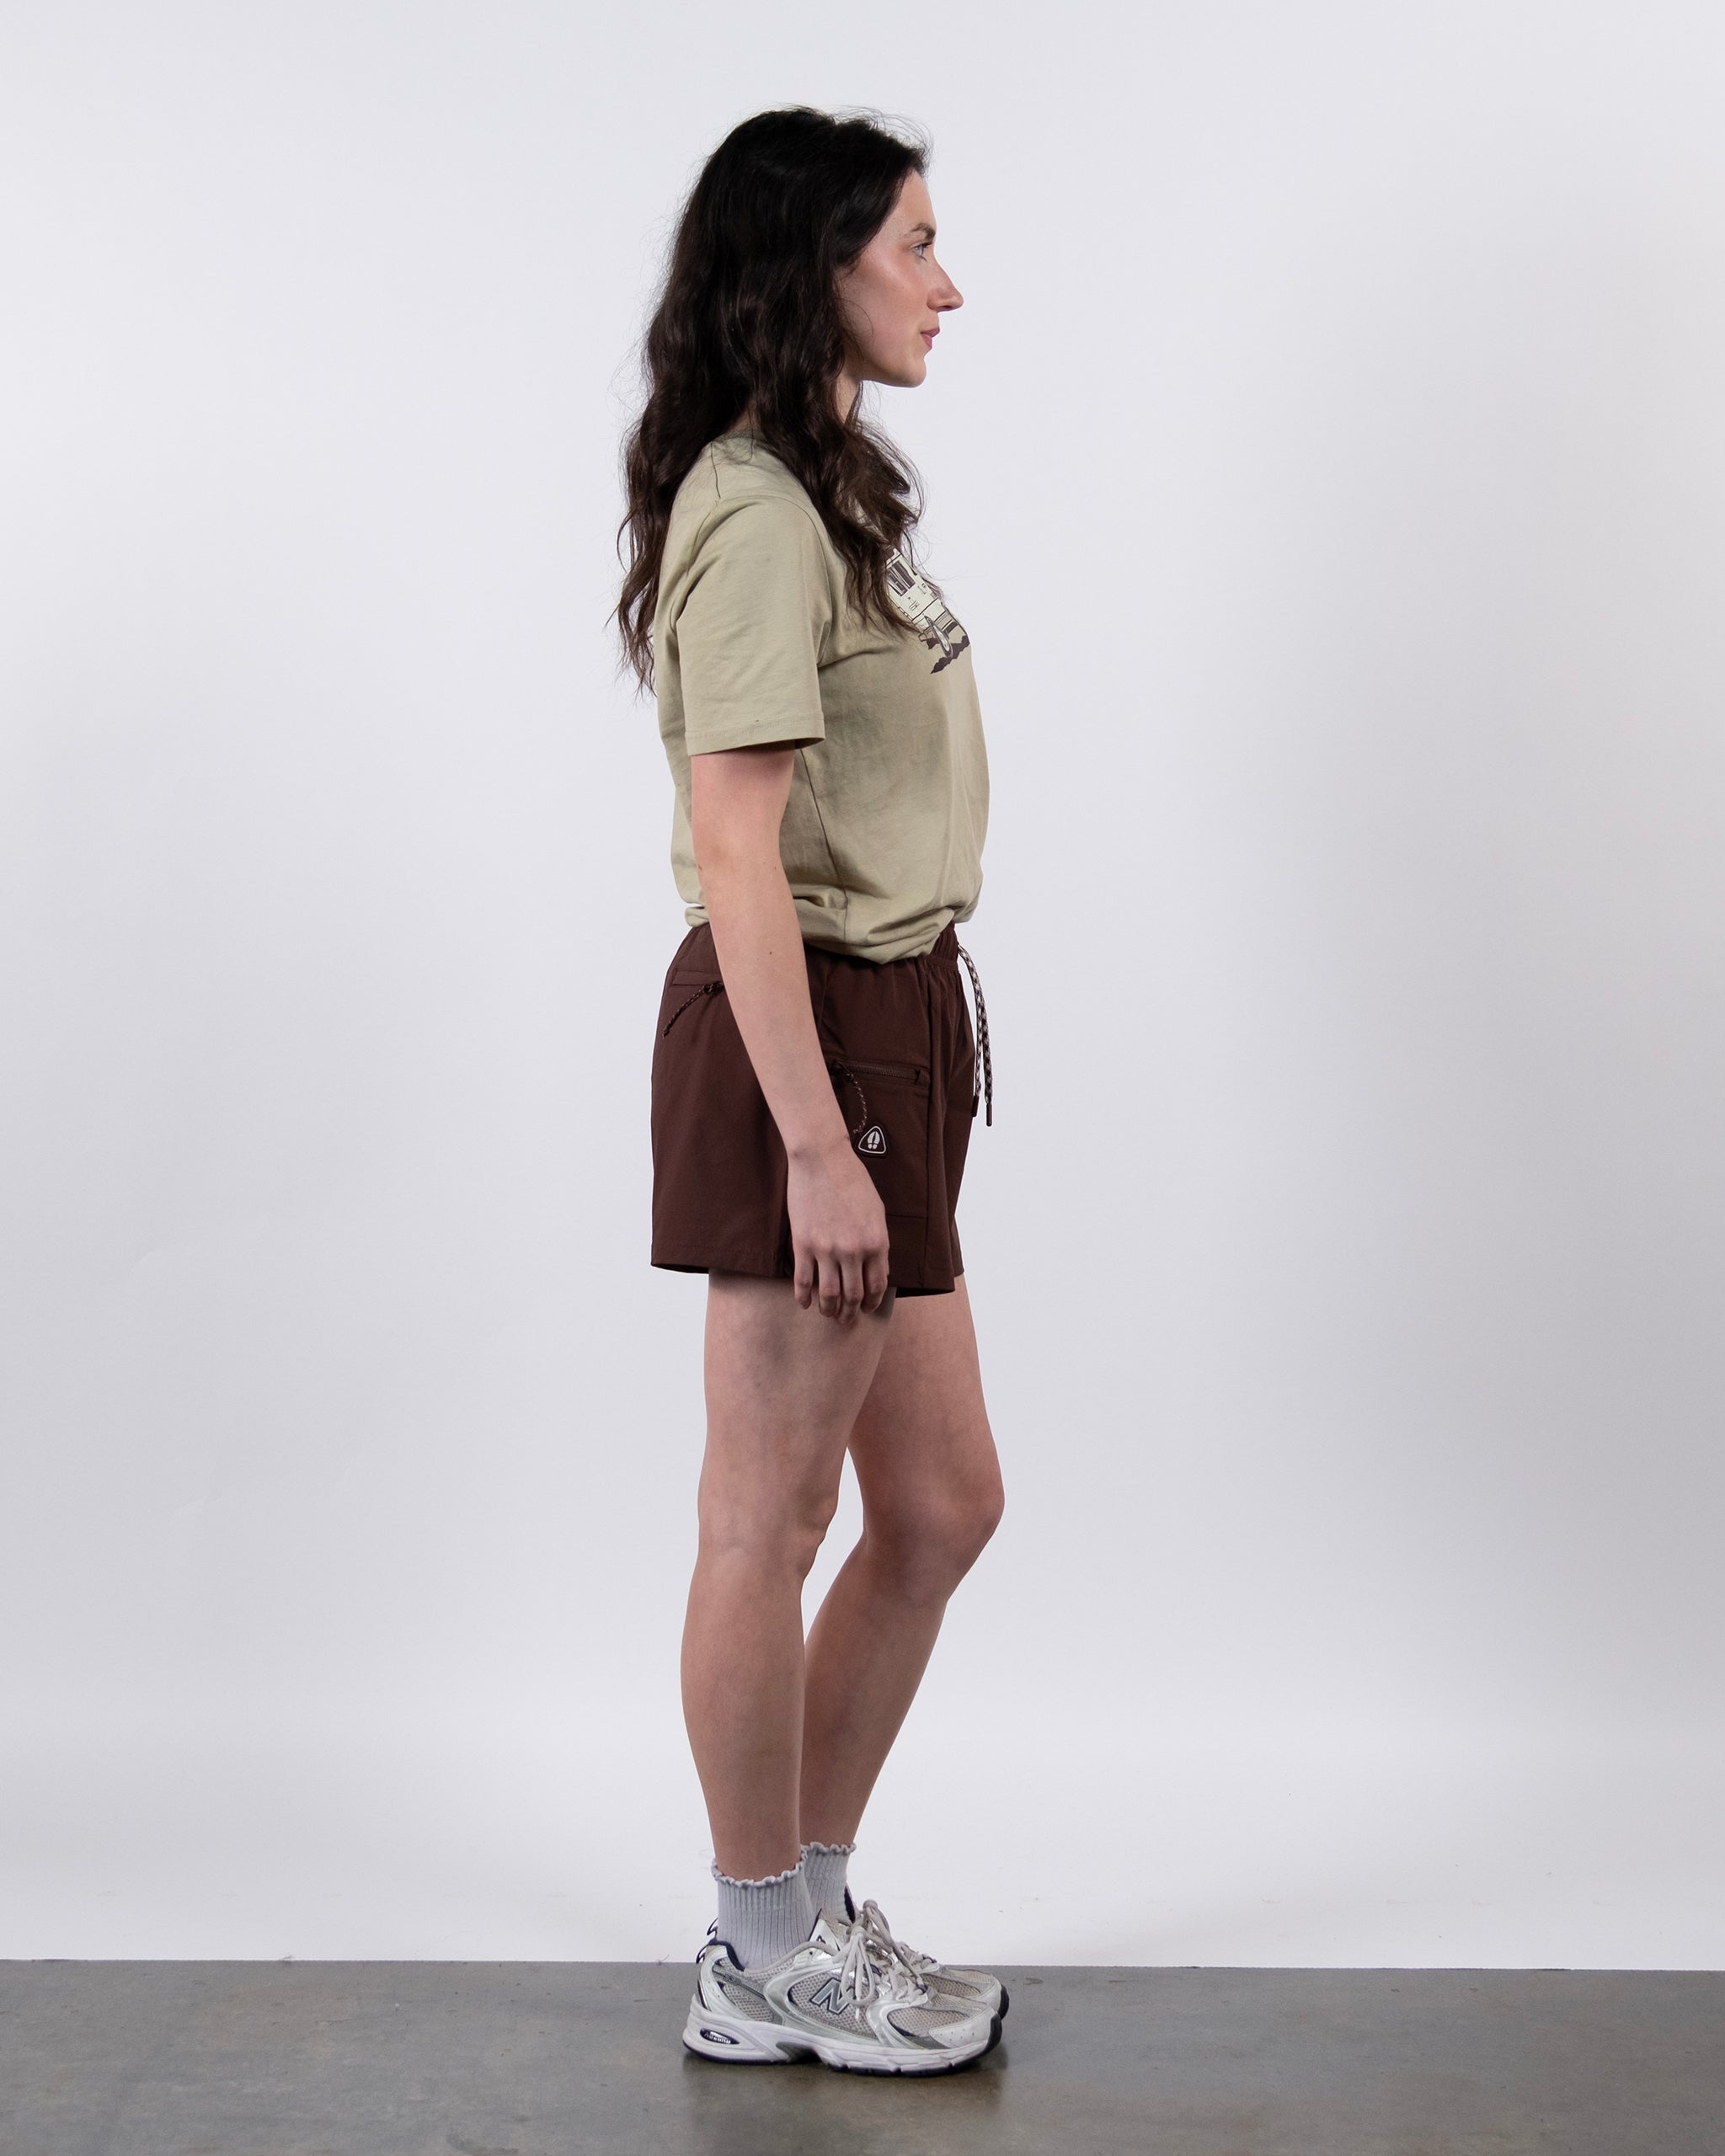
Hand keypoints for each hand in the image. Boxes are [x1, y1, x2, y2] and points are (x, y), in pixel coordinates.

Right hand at [787, 1140, 890, 1323]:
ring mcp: (827, 1250)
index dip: (872, 1302)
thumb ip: (878, 1242)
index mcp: (876, 1242)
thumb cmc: (852, 1181)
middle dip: (850, 1313)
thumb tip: (876, 1269)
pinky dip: (804, 1297)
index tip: (866, 1308)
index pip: (877, 1285)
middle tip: (846, 1320)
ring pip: (829, 1294)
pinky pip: (803, 1281)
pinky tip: (805, 1304)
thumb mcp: (876, 1212)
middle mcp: (854, 1251)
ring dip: (829, 1311)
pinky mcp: (803, 1245)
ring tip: (828, 1315)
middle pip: (853, 1295)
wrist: (823, 1160)